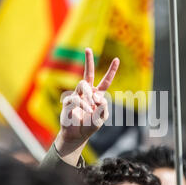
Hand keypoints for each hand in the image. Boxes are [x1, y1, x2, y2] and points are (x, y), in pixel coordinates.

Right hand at [54, 48, 119, 165]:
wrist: (76, 135)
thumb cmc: (89, 126)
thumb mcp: (101, 118)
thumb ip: (103, 107)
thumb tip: (98, 97)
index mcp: (97, 95)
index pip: (105, 81)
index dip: (111, 71)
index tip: (117, 59)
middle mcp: (87, 93)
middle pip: (88, 73)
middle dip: (88, 60)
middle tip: (88, 49)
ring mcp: (77, 95)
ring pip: (83, 85)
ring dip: (88, 97)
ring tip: (90, 110)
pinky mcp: (68, 101)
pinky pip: (76, 98)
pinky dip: (83, 105)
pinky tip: (85, 112)